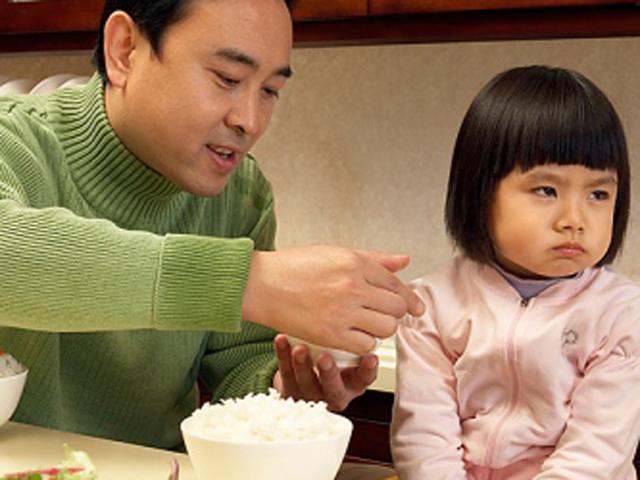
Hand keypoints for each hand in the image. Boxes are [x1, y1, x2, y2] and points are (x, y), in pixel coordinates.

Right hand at [242, 245, 424, 354]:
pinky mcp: (331, 333)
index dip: (410, 298)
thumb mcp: (335, 253)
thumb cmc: (292, 267)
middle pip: (396, 308)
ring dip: (380, 329)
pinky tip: (352, 334)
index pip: (396, 283)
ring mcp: (343, 311)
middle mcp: (352, 286)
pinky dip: (363, 343)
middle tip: (384, 314)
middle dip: (394, 313)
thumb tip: (403, 261)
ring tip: (366, 324)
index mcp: (354, 263)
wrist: (260, 284)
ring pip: (386, 328)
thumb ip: (373, 259)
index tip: (416, 307)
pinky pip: (366, 345)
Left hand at [272, 334, 376, 410]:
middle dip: (329, 373)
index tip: (371, 357)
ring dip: (302, 365)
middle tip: (325, 358)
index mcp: (352, 383)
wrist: (304, 379)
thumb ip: (363, 336)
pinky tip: (282, 340)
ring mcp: (309, 391)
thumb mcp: (353, 354)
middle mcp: (333, 390)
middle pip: (333, 387)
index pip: (364, 379)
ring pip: (306, 382)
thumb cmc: (335, 358)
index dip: (367, 370)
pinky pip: (285, 373)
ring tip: (299, 348)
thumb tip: (380, 309)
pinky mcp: (289, 387)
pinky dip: (283, 356)